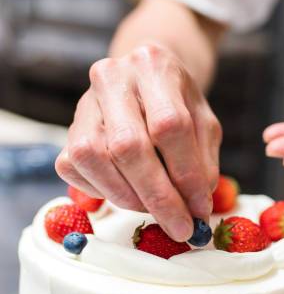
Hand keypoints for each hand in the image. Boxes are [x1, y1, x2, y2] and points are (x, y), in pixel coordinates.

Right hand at [55, 44, 220, 240]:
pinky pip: (75, 167)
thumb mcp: (204, 122)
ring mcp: (85, 101)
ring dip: (129, 196)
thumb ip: (203, 160)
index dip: (185, 174)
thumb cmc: (180, 103)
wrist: (147, 76)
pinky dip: (103, 190)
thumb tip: (196, 204)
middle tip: (180, 226)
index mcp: (155, 67)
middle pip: (128, 146)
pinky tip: (129, 192)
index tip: (199, 209)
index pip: (169, 125)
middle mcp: (113, 77)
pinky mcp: (68, 126)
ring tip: (155, 209)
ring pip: (94, 158)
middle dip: (158, 196)